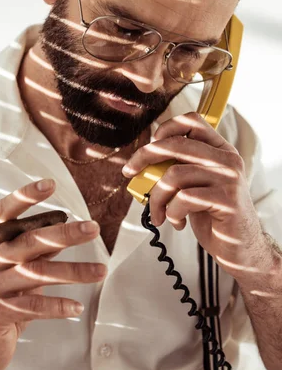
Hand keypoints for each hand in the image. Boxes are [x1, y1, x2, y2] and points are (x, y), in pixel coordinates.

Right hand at [0, 179, 105, 369]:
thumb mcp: (13, 269)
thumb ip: (33, 251)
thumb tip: (63, 229)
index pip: (4, 214)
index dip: (25, 197)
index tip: (51, 184)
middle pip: (27, 241)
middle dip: (63, 234)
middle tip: (93, 228)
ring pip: (35, 274)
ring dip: (73, 271)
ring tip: (101, 270)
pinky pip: (33, 307)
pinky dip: (58, 306)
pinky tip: (78, 306)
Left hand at [122, 112, 268, 277]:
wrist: (239, 249)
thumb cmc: (213, 216)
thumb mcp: (195, 186)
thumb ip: (177, 169)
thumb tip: (142, 162)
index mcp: (221, 150)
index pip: (192, 121)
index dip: (165, 128)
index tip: (147, 146)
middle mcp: (227, 160)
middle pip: (176, 144)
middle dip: (144, 157)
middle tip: (129, 173)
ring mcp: (229, 179)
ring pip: (174, 175)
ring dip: (156, 197)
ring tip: (158, 213)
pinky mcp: (226, 201)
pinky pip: (183, 199)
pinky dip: (171, 213)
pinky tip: (177, 222)